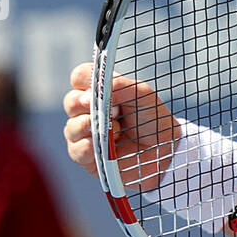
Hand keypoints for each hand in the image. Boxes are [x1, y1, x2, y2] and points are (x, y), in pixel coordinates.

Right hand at [63, 62, 180, 192]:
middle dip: (82, 103)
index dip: (83, 79)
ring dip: (89, 126)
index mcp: (102, 92)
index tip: (95, 86)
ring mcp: (87, 135)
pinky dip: (87, 147)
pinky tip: (102, 146)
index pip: (80, 78)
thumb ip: (121, 86)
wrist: (166, 149)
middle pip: (70, 102)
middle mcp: (90, 112)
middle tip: (98, 106)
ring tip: (115, 130)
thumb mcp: (143, 94)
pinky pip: (76, 150)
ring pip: (71, 127)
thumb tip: (98, 89)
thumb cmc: (154, 118)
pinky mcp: (89, 158)